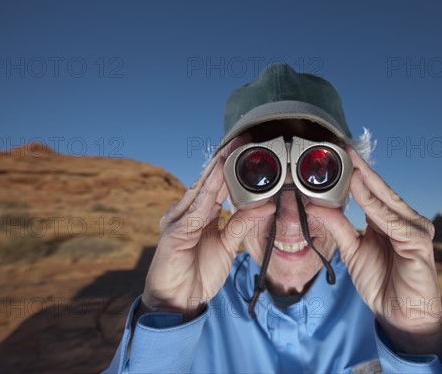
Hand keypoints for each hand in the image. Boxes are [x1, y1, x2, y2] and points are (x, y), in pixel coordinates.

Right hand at [140, 136, 275, 319]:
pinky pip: (196, 212)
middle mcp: (186, 213)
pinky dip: (209, 197)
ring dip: (216, 172)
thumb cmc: (197, 273)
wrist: (178, 301)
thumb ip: (242, 225)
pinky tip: (218, 183)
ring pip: (200, 191)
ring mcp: (178, 221)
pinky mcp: (175, 233)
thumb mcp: (227, 246)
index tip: (244, 150)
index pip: (214, 185)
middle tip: (239, 141)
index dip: (228, 167)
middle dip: (222, 161)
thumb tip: (267, 206)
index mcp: (198, 214)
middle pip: (206, 182)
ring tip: (229, 153)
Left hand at [305, 147, 441, 364]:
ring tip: (351, 166)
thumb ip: (339, 228)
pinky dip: (375, 207)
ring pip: (387, 202)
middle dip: (363, 170)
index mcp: (390, 221)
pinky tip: (363, 192)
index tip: (339, 158)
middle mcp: (405, 221)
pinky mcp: (419, 242)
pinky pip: (392, 221)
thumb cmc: (382, 283)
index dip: (357, 175)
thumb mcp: (353, 252)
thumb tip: (318, 207)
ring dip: (368, 184)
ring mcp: (415, 229)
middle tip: (345, 150)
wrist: (401, 315)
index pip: (373, 193)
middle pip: (381, 191)